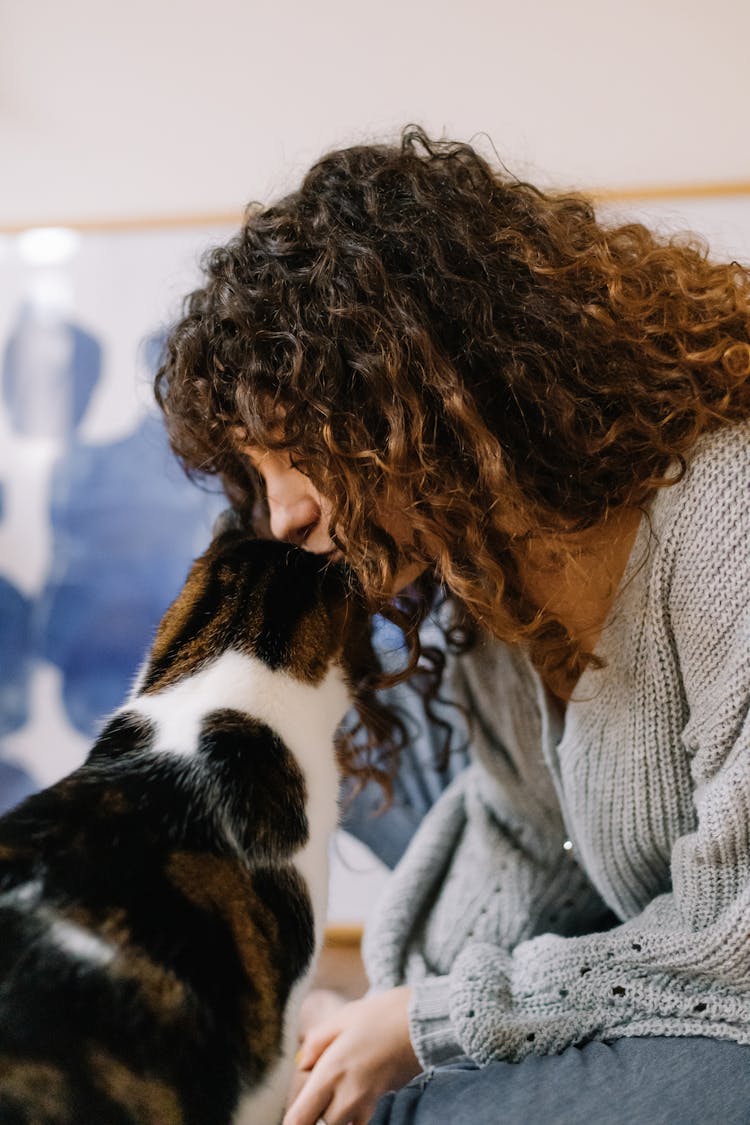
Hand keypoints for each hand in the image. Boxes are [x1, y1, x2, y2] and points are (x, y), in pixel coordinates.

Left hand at [283, 986, 420, 1124]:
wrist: (423, 1022)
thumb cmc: (381, 1015)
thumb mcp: (343, 1018)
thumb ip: (316, 1042)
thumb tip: (301, 1064)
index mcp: (330, 1072)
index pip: (299, 1120)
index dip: (292, 1123)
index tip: (296, 1114)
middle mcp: (347, 1095)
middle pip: (322, 1123)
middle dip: (317, 1111)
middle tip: (320, 1087)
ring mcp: (367, 1102)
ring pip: (342, 1124)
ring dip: (336, 1113)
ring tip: (340, 1084)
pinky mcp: (383, 1101)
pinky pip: (361, 1120)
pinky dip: (355, 1114)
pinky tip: (357, 1090)